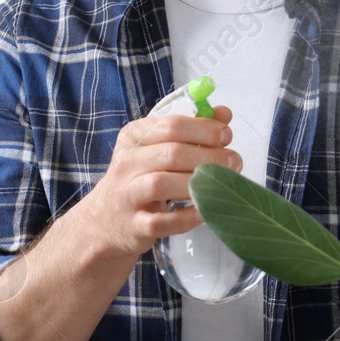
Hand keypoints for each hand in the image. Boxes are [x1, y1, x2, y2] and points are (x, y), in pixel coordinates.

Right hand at [84, 104, 243, 258]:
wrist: (105, 220)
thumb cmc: (140, 178)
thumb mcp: (158, 148)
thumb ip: (191, 129)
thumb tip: (224, 114)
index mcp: (134, 137)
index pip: (172, 125)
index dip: (205, 129)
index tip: (226, 136)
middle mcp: (126, 163)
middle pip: (172, 153)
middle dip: (210, 156)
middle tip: (234, 161)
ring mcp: (127, 196)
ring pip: (161, 184)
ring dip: (198, 183)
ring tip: (221, 183)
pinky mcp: (134, 226)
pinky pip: (163, 222)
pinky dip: (188, 216)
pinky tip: (205, 210)